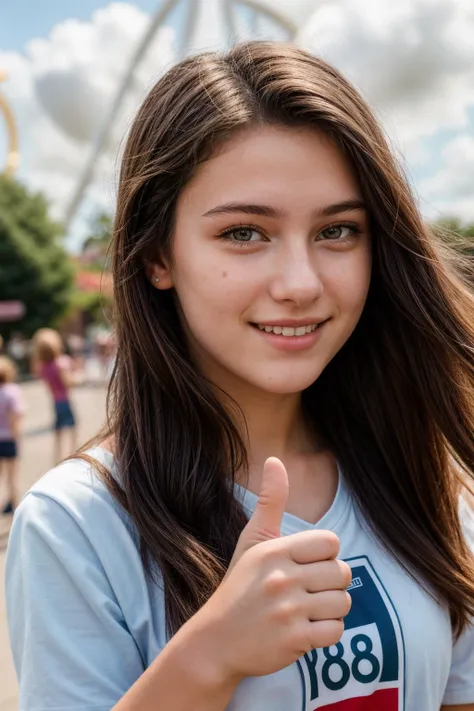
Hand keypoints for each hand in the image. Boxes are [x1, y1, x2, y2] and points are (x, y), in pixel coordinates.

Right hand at [193, 457, 351, 680]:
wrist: (215, 641)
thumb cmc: (239, 587)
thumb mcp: (251, 541)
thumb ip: (270, 501)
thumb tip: (275, 460)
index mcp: (275, 551)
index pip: (331, 543)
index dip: (325, 555)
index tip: (306, 565)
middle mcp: (281, 579)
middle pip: (342, 573)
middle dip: (331, 583)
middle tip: (308, 590)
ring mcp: (288, 611)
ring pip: (343, 603)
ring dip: (331, 609)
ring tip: (307, 610)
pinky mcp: (294, 641)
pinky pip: (336, 632)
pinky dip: (326, 632)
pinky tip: (306, 629)